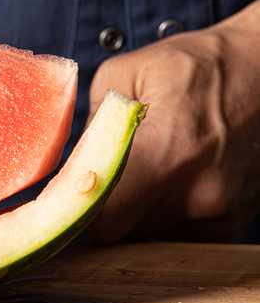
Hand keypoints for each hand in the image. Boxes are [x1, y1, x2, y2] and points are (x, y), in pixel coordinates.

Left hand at [88, 12, 259, 241]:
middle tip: (108, 181)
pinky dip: (170, 216)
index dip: (78, 209)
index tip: (73, 194)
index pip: (98, 219)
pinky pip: (182, 236)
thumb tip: (68, 168)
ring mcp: (220, 210)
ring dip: (139, 213)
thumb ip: (88, 125)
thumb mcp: (127, 74)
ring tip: (150, 173)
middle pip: (121, 234)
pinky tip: (176, 181)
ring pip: (150, 237)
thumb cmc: (199, 65)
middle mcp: (197, 192)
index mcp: (166, 155)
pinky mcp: (234, 219)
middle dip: (106, 212)